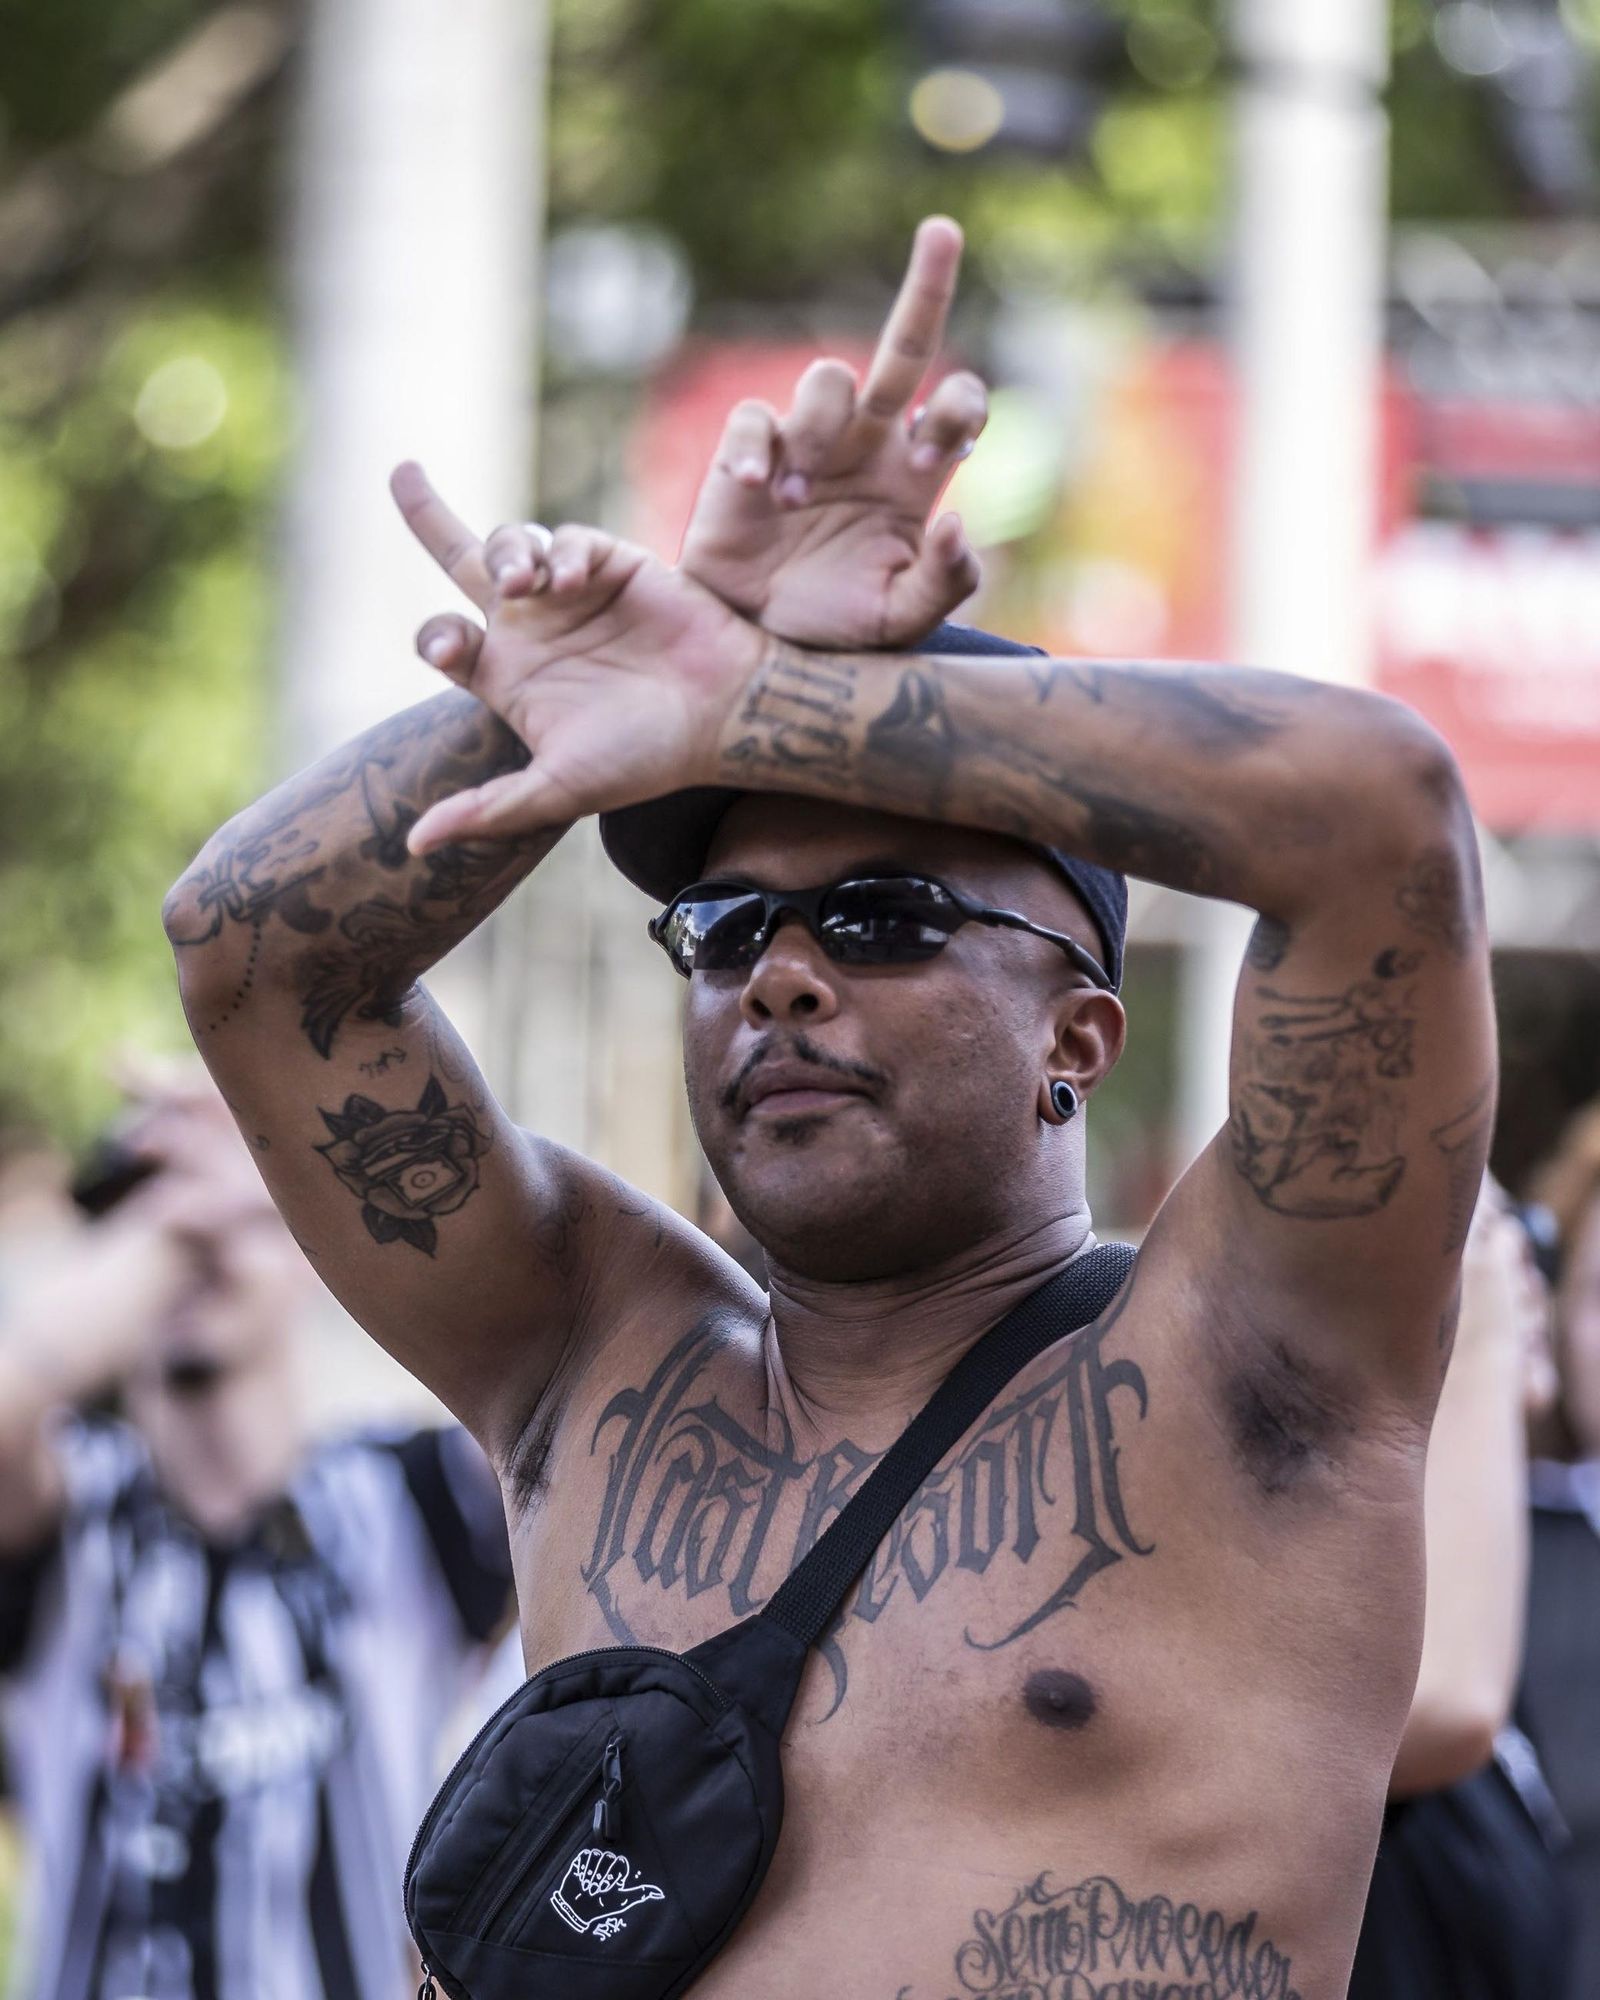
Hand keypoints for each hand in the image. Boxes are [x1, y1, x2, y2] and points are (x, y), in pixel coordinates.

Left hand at [390, 469, 765, 849]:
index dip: (435, 635)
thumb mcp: (559, 789)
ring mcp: (571, 591)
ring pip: (510, 542)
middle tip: (403, 477)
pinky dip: (559, 552)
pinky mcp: (613, 563)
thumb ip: (488, 811)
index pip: (444, 638)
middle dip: (426, 512)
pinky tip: (566, 583)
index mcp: (507, 675)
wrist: (725, 719)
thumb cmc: (645, 759)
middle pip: (463, 558)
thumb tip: (414, 846)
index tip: (454, 647)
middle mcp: (532, 627)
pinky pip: (568, 539)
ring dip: (504, 551)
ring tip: (522, 584)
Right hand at [549, 1849, 664, 1936]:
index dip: (615, 1877)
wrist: (579, 1910)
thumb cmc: (603, 1906)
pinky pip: (584, 1858)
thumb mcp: (623, 1900)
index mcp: (618, 1868)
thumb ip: (641, 1893)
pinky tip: (582, 1881)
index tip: (611, 1888)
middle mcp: (607, 1861)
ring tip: (589, 1886)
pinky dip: (582, 1871)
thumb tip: (660, 1892)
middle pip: (609, 1859)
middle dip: (603, 1877)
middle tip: (599, 1889)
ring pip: (597, 1857)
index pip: (621, 1862)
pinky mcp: (580, 1859)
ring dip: (592, 1875)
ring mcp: (594, 1859)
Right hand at [678, 216, 986, 647]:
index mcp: (914, 473)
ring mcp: (807, 440)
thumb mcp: (900, 622)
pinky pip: (755, 418)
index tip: (940, 452)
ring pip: (828, 377)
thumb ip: (945, 583)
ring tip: (800, 496)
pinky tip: (762, 486)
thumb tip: (959, 524)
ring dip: (823, 428)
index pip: (956, 405)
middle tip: (943, 232)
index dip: (960, 409)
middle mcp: (867, 442)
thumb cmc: (833, 627)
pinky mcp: (748, 450)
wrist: (755, 648)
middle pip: (903, 347)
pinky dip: (759, 446)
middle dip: (927, 285)